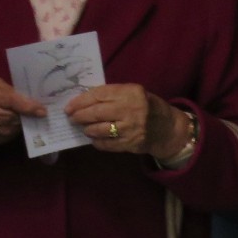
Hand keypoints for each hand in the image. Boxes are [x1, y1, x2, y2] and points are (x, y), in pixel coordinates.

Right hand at [0, 77, 44, 148]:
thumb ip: (9, 91)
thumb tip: (31, 103)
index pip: (8, 100)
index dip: (26, 106)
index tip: (41, 111)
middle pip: (8, 117)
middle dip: (23, 117)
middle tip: (34, 116)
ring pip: (5, 129)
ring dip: (17, 126)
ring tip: (22, 121)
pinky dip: (9, 134)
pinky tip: (11, 128)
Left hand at [66, 84, 182, 155]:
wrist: (167, 127)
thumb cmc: (144, 106)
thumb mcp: (132, 93)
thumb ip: (111, 95)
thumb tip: (82, 100)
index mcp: (130, 92)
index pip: (98, 95)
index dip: (80, 101)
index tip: (69, 106)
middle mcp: (131, 110)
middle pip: (96, 113)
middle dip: (79, 116)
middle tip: (72, 118)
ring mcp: (131, 128)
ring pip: (99, 129)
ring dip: (88, 129)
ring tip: (85, 128)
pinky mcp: (131, 144)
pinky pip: (107, 144)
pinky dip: (97, 141)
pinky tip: (95, 138)